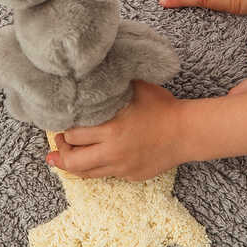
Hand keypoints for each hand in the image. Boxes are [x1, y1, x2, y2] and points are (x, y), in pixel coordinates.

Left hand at [46, 81, 186, 180]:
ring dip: (73, 164)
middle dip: (61, 152)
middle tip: (58, 143)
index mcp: (111, 129)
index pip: (73, 136)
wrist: (187, 132)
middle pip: (73, 161)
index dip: (62, 131)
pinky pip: (105, 174)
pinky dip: (95, 168)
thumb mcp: (137, 87)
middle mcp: (113, 152)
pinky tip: (93, 158)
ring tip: (64, 156)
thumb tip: (94, 69)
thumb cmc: (162, 107)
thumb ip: (114, 81)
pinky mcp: (130, 176)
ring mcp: (122, 167)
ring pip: (87, 174)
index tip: (59, 126)